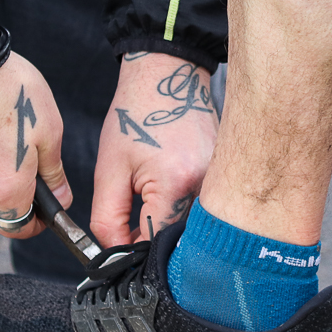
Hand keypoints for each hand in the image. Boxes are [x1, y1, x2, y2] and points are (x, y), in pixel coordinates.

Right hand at [0, 48, 67, 239]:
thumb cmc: (10, 94)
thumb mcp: (49, 131)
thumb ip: (54, 172)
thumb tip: (60, 198)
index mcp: (7, 190)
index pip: (20, 227)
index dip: (36, 223)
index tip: (45, 211)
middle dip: (10, 211)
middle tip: (26, 183)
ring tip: (4, 157)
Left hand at [90, 53, 218, 246]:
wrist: (166, 78)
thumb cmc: (135, 116)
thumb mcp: (108, 170)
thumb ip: (107, 218)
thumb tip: (116, 253)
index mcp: (176, 182)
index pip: (156, 241)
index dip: (133, 248)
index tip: (119, 242)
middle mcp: (206, 184)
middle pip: (178, 237)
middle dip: (152, 237)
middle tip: (131, 218)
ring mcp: (220, 178)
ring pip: (191, 225)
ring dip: (167, 221)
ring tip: (150, 192)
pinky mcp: (223, 174)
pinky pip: (202, 207)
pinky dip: (182, 206)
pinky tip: (168, 183)